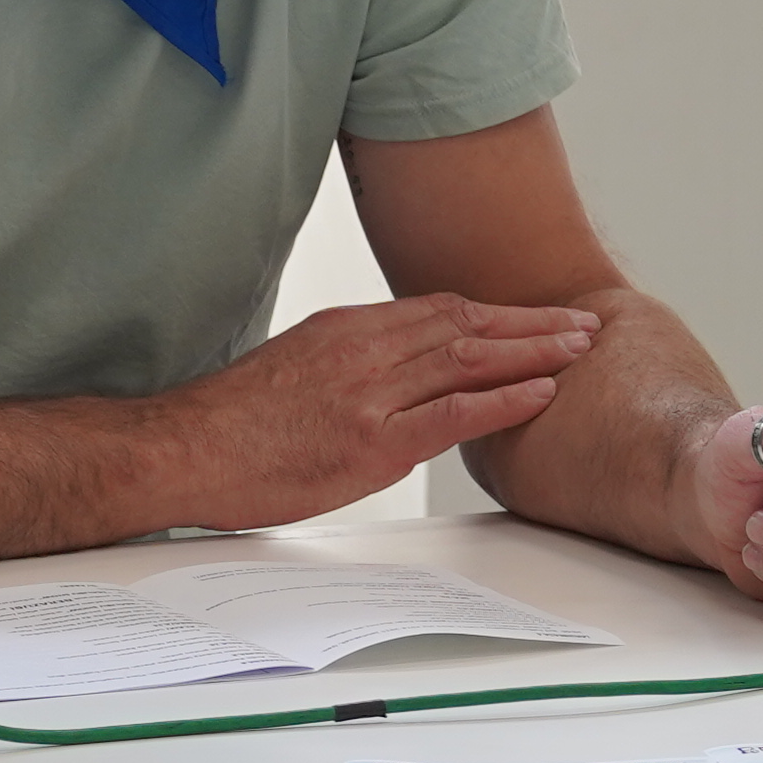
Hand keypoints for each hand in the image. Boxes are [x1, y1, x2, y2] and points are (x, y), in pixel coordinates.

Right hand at [177, 292, 608, 523]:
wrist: (181, 450)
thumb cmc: (226, 427)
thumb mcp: (289, 372)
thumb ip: (345, 372)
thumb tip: (383, 390)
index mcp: (345, 331)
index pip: (437, 311)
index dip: (494, 313)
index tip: (532, 316)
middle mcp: (364, 351)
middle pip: (466, 325)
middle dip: (530, 323)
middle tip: (582, 322)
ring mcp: (371, 394)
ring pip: (472, 359)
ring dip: (535, 352)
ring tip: (581, 350)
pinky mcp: (372, 442)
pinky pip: (456, 412)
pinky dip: (506, 398)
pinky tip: (543, 392)